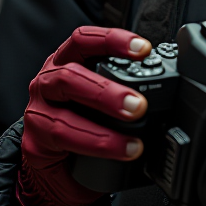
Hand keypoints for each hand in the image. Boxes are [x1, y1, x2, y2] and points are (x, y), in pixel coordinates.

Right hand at [17, 26, 151, 205]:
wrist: (54, 165)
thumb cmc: (84, 119)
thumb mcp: (104, 97)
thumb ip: (126, 86)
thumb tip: (171, 87)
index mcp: (66, 62)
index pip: (84, 40)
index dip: (112, 41)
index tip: (143, 49)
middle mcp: (48, 82)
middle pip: (71, 76)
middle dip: (108, 91)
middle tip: (140, 105)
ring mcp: (38, 112)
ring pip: (63, 114)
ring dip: (100, 131)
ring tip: (132, 140)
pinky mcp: (35, 142)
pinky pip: (63, 142)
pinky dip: (96, 146)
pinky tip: (120, 151)